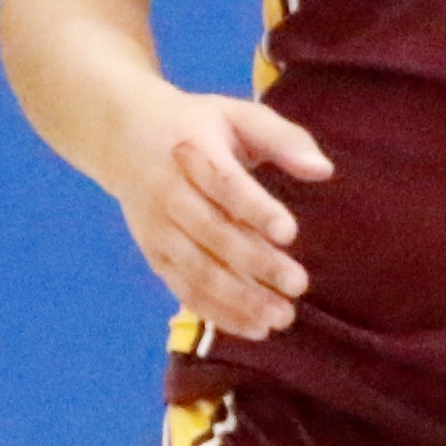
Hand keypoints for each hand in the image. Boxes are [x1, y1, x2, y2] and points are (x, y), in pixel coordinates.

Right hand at [119, 86, 334, 338]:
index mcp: (194, 152)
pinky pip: (185, 289)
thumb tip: (324, 170)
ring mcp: (158, 229)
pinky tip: (254, 329)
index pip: (223, 184)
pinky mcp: (155, 255)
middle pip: (213, 235)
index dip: (255, 210)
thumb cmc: (197, 127)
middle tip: (298, 285)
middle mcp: (169, 194)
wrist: (122, 136)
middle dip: (255, 264)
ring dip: (238, 299)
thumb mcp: (237, 116)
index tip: (290, 232)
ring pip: (197, 270)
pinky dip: (218, 313)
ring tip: (281, 318)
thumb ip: (283, 139)